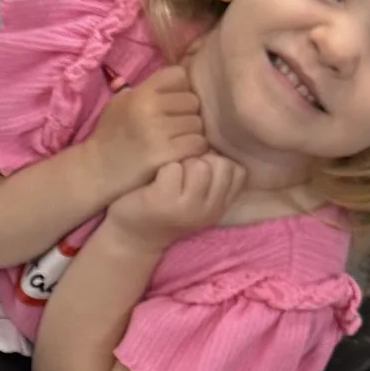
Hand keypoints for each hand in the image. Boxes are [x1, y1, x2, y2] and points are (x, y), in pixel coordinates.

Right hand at [89, 63, 206, 200]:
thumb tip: (176, 81)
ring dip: (193, 133)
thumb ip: (145, 90)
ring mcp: (157, 132)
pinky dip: (194, 148)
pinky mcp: (165, 154)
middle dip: (189, 113)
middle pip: (193, 100)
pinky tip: (183, 153)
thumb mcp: (119, 103)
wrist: (96, 172)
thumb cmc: (110, 136)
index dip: (180, 89)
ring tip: (179, 141)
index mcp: (139, 94)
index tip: (173, 103)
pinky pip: (198, 143)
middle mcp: (148, 109)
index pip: (179, 75)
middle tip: (177, 126)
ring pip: (198, 123)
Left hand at [107, 149, 245, 246]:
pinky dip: (162, 167)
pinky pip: (172, 167)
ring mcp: (187, 208)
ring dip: (182, 162)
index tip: (197, 169)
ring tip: (168, 174)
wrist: (132, 236)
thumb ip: (213, 174)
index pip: (237, 170)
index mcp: (221, 206)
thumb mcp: (198, 195)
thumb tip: (221, 134)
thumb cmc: (167, 205)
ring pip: (199, 164)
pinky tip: (154, 179)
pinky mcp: (163, 202)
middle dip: (201, 159)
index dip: (217, 161)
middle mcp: (209, 210)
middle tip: (181, 171)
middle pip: (221, 164)